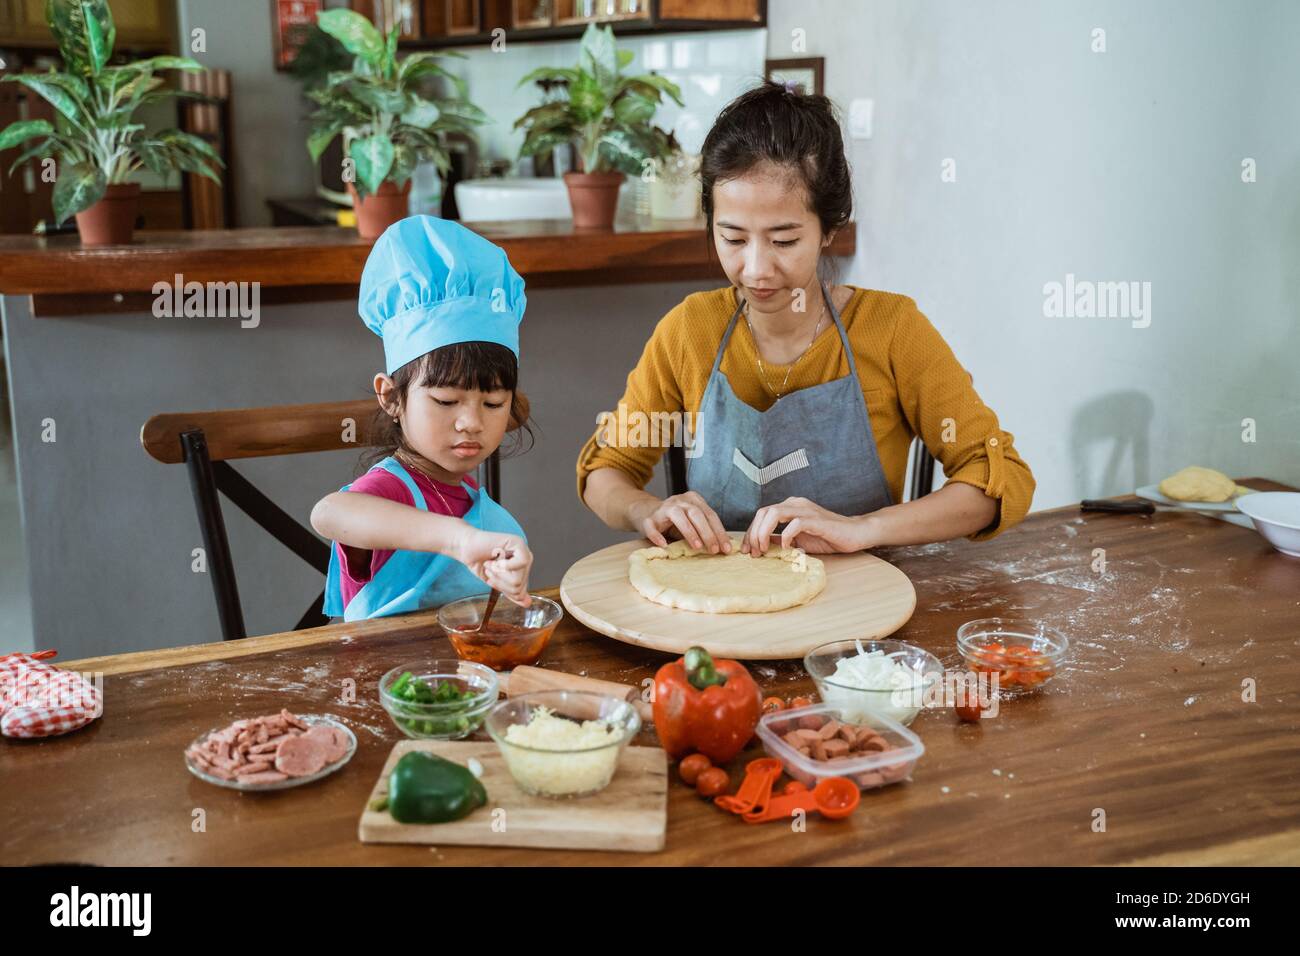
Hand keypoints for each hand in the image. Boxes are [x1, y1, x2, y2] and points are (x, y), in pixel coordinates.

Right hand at [455, 529, 532, 606]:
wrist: (466, 547)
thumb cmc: (479, 562)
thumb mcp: (496, 582)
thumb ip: (511, 592)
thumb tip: (527, 603)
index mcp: (522, 570)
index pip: (520, 593)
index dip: (502, 589)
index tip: (492, 578)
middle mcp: (526, 561)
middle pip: (518, 588)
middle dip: (498, 582)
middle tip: (490, 569)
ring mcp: (524, 552)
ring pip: (517, 580)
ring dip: (498, 573)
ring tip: (491, 563)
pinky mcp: (519, 543)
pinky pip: (519, 564)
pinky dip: (502, 565)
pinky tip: (495, 558)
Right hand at [627, 490, 730, 553]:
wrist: (647, 512)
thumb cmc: (675, 521)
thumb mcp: (693, 523)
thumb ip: (708, 530)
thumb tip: (728, 544)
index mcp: (694, 500)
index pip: (710, 515)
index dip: (719, 532)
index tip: (726, 548)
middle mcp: (679, 500)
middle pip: (696, 514)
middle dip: (707, 533)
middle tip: (714, 550)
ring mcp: (663, 508)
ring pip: (677, 516)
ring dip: (689, 531)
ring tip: (697, 547)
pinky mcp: (648, 518)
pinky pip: (651, 526)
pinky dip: (657, 535)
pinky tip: (663, 545)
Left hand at [741, 497, 874, 555]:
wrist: (855, 533)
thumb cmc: (827, 537)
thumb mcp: (798, 540)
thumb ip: (780, 539)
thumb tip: (761, 546)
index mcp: (789, 507)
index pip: (761, 514)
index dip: (750, 532)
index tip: (747, 550)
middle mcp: (795, 504)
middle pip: (763, 512)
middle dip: (753, 533)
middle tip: (753, 553)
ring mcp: (806, 510)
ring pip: (774, 513)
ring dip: (764, 532)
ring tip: (764, 549)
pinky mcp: (816, 520)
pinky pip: (795, 523)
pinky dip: (786, 536)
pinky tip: (787, 548)